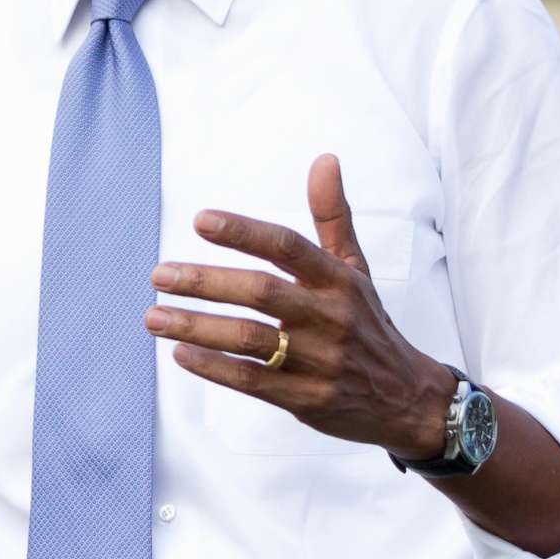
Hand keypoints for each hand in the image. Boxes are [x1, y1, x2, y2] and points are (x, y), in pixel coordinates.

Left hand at [147, 153, 455, 456]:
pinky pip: (252, 380)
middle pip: (260, 292)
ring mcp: (318, 360)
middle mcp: (330, 317)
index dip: (244, 231)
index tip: (200, 220)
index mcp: (339, 280)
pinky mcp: (306, 399)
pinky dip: (213, 367)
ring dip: (196, 326)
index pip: (287, 247)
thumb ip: (333, 217)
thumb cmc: (368, 324)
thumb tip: (324, 159)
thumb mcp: (356, 269)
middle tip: (159, 275)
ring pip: (249, 338)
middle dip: (204, 281)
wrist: (405, 398)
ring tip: (154, 316)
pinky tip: (181, 352)